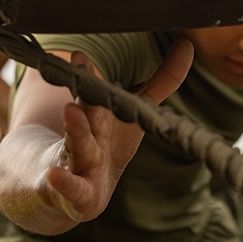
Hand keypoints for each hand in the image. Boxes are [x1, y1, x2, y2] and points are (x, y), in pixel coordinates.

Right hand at [45, 40, 192, 222]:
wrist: (63, 194)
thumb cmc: (105, 147)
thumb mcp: (133, 114)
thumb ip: (161, 82)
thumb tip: (187, 45)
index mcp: (97, 116)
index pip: (92, 90)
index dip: (87, 72)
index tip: (78, 55)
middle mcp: (84, 136)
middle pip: (86, 111)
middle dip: (86, 88)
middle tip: (78, 68)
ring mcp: (75, 165)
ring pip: (78, 146)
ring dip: (75, 129)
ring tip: (71, 110)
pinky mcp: (74, 196)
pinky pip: (70, 189)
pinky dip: (63, 182)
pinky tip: (54, 175)